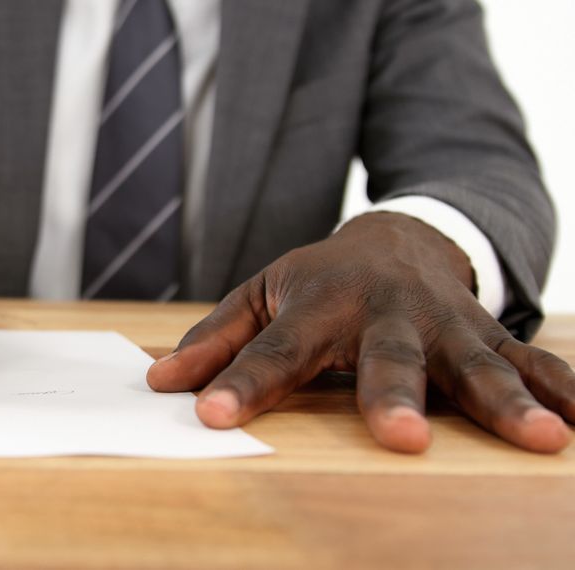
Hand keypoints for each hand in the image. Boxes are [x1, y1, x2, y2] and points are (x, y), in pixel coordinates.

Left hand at [147, 212, 573, 452]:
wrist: (396, 237)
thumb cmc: (319, 280)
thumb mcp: (261, 296)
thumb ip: (215, 340)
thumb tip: (159, 382)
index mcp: (318, 304)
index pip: (273, 351)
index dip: (242, 384)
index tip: (214, 417)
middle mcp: (384, 312)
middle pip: (388, 358)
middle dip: (395, 397)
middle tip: (402, 439)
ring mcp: (443, 323)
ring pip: (475, 362)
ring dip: (507, 400)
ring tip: (541, 439)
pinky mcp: (485, 332)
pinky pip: (530, 359)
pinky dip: (562, 388)